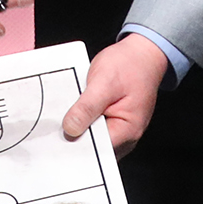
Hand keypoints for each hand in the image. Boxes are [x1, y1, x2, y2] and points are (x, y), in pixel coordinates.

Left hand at [60, 32, 167, 154]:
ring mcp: (120, 131)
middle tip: (65, 117)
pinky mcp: (113, 123)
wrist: (143, 54)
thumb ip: (87, 107)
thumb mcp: (104, 82)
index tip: (60, 134)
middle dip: (76, 135)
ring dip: (80, 126)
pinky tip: (82, 107)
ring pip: (92, 138)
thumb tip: (70, 129)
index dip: (75, 143)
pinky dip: (85, 120)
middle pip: (93, 147)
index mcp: (127, 131)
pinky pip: (94, 128)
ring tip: (76, 108)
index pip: (95, 150)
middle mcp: (126, 137)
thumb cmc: (130, 65)